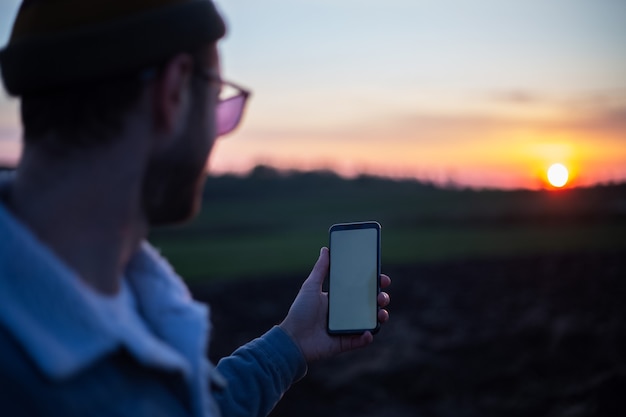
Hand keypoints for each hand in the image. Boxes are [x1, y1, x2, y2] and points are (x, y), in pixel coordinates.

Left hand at [279, 247, 390, 361]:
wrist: (292, 338)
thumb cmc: (300, 311)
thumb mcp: (310, 286)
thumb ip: (320, 269)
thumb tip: (325, 249)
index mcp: (339, 299)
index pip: (361, 289)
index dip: (374, 283)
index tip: (382, 278)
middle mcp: (346, 312)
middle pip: (370, 304)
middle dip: (381, 298)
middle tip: (383, 295)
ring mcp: (347, 328)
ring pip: (370, 321)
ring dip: (380, 316)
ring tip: (382, 313)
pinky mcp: (345, 342)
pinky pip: (361, 340)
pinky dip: (367, 337)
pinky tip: (368, 332)